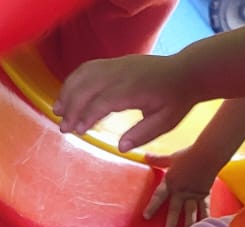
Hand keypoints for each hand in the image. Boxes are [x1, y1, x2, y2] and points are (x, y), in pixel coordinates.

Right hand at [54, 54, 194, 151]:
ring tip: (58, 111)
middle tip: (63, 127)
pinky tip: (68, 94)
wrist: (186, 72)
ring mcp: (116, 65)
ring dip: (68, 92)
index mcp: (134, 90)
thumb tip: (120, 147)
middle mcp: (121, 74)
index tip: (77, 131)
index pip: (102, 101)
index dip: (86, 116)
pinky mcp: (114, 62)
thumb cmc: (176, 100)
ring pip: (84, 75)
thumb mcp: (166, 122)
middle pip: (87, 87)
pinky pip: (88, 67)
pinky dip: (74, 80)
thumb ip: (143, 134)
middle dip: (71, 107)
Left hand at [143, 149, 221, 226]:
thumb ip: (158, 160)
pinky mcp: (204, 194)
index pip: (159, 196)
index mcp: (171, 182)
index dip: (152, 206)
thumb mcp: (171, 158)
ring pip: (190, 212)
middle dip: (171, 224)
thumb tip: (145, 156)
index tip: (146, 217)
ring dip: (188, 225)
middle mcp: (181, 191)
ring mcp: (193, 194)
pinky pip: (204, 208)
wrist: (208, 154)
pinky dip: (204, 218)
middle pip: (175, 210)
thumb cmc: (189, 154)